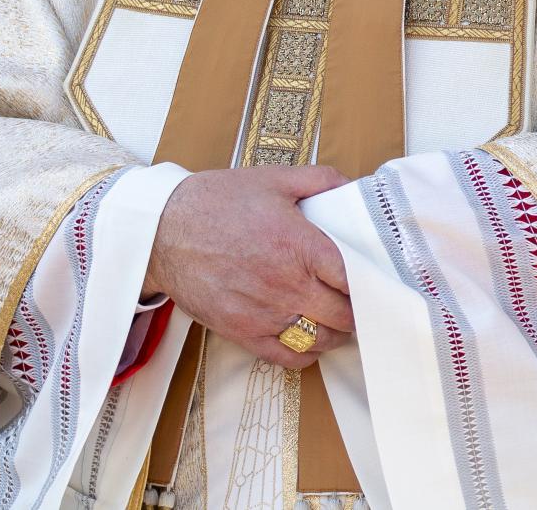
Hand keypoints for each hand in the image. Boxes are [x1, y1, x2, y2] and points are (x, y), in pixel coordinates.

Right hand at [144, 166, 355, 367]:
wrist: (162, 230)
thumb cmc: (217, 202)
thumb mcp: (275, 179)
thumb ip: (321, 180)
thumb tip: (351, 187)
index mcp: (301, 247)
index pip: (354, 278)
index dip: (370, 282)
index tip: (374, 280)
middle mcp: (287, 285)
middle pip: (342, 313)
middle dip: (356, 309)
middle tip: (359, 301)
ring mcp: (264, 313)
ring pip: (320, 338)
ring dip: (335, 332)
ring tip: (338, 320)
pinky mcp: (241, 332)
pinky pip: (286, 357)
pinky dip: (306, 353)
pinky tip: (310, 339)